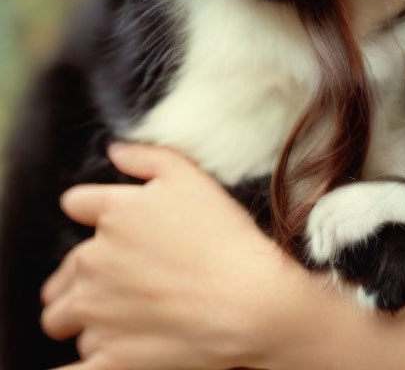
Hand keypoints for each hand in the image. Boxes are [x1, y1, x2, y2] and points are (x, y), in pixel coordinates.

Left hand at [39, 142, 293, 369]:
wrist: (247, 301)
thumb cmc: (224, 235)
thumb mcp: (190, 176)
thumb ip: (146, 157)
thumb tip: (114, 150)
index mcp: (113, 214)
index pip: (75, 204)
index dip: (90, 209)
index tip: (109, 222)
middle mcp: (94, 261)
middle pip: (62, 272)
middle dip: (78, 277)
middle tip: (112, 283)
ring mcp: (96, 313)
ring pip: (62, 318)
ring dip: (80, 317)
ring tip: (112, 319)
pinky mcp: (108, 358)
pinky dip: (75, 368)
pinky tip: (88, 361)